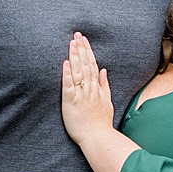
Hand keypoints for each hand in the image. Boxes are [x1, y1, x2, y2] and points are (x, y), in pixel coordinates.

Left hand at [61, 32, 114, 146]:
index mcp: (97, 88)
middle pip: (86, 64)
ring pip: (78, 71)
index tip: (83, 39)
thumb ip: (104, 85)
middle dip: (81, 48)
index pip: (92, 64)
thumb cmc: (101, 122)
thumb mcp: (107, 101)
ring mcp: (81, 94)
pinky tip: (66, 62)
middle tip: (76, 34)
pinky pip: (69, 85)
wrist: (98, 137)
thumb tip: (103, 70)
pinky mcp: (71, 102)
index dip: (88, 51)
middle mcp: (90, 88)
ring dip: (75, 56)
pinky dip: (67, 73)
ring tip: (71, 42)